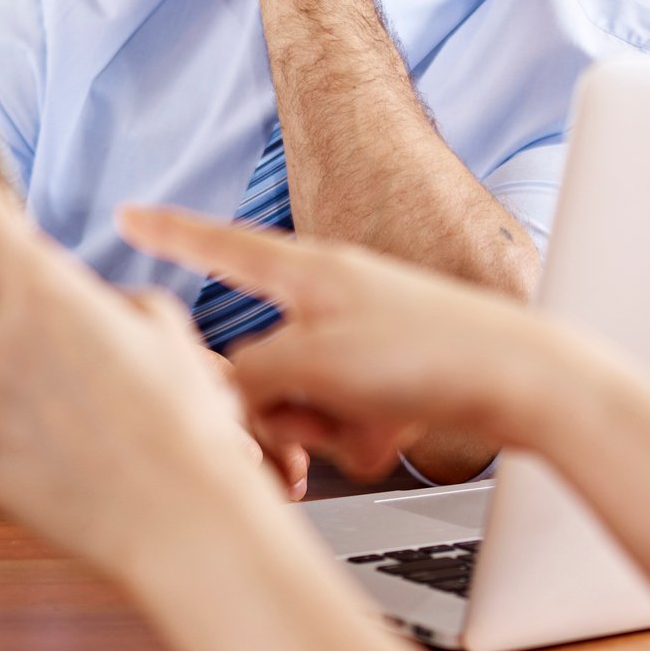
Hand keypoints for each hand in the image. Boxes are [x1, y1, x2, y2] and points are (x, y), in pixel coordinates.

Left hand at [0, 121, 287, 577]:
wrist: (179, 518)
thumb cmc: (186, 422)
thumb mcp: (169, 331)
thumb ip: (110, 303)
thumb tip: (85, 316)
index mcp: (45, 291)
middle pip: (7, 317)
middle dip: (49, 339)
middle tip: (111, 383)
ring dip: (33, 394)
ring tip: (96, 431)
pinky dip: (14, 441)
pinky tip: (63, 462)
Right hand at [117, 208, 559, 479]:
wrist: (523, 382)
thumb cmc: (431, 350)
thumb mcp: (312, 362)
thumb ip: (248, 379)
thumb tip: (227, 400)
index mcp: (310, 270)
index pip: (220, 244)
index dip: (168, 232)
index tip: (126, 213)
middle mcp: (331, 300)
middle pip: (256, 357)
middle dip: (271, 405)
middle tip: (294, 430)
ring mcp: (360, 342)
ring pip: (296, 398)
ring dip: (318, 428)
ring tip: (362, 425)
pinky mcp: (387, 382)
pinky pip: (339, 420)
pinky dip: (357, 437)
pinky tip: (392, 435)